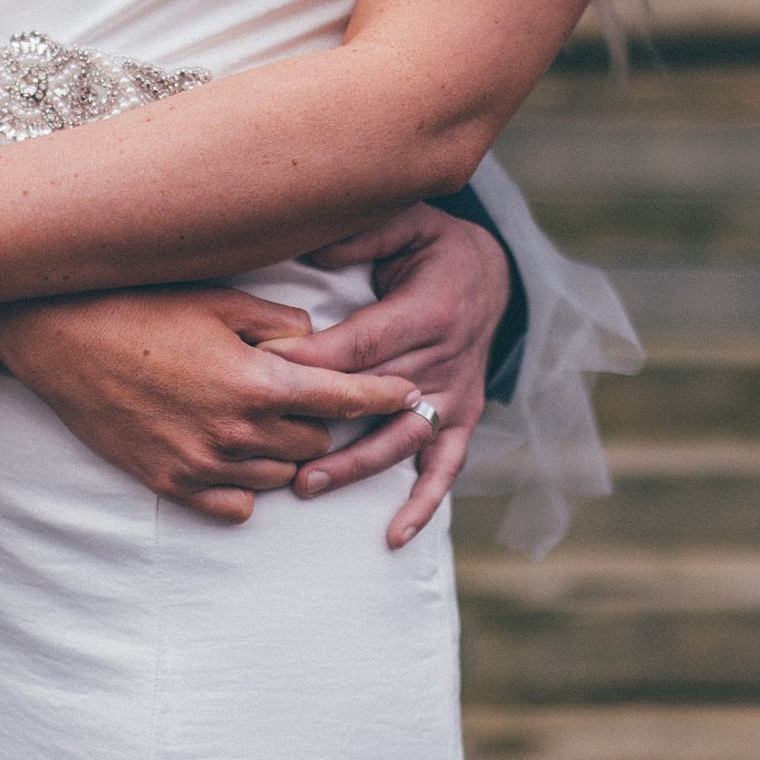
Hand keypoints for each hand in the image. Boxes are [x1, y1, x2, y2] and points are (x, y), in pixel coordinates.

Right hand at [0, 287, 421, 525]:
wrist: (59, 341)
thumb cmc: (140, 307)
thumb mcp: (219, 300)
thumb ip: (280, 324)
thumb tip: (315, 341)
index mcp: (257, 383)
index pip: (345, 399)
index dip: (385, 395)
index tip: (410, 393)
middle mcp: (237, 433)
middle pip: (317, 442)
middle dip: (324, 418)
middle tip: (311, 392)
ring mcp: (203, 465)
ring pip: (281, 474)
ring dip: (286, 449)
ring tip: (267, 418)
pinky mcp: (170, 485)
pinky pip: (237, 504)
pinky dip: (248, 483)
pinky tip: (237, 453)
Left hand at [263, 203, 509, 547]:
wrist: (492, 277)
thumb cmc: (432, 249)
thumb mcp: (407, 223)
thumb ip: (363, 235)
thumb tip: (314, 247)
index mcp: (429, 310)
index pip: (362, 342)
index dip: (315, 358)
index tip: (267, 370)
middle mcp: (446, 358)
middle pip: (377, 397)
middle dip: (322, 421)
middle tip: (271, 446)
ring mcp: (456, 395)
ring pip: (403, 438)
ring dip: (356, 466)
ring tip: (307, 486)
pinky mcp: (463, 418)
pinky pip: (447, 466)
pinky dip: (423, 503)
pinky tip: (393, 535)